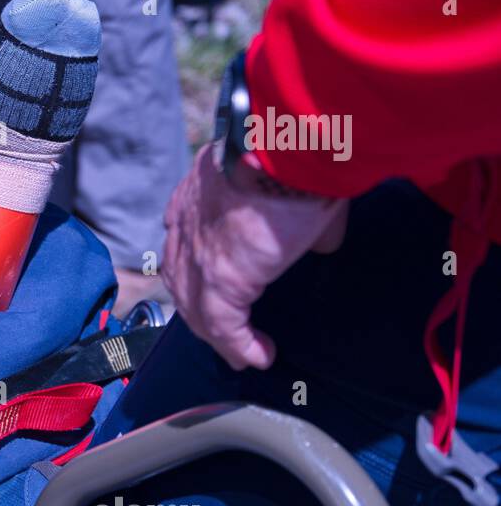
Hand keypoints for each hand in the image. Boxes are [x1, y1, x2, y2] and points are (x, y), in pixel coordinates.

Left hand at [161, 141, 348, 369]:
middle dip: (198, 307)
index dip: (193, 266)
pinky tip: (258, 356)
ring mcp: (197, 257)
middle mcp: (186, 226)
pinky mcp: (220, 282)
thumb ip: (298, 213)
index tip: (204, 283)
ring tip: (240, 353)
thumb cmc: (291, 154)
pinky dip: (239, 346)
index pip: (184, 240)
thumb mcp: (288, 179)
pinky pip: (223, 327)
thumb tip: (323, 241)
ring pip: (196, 308)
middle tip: (219, 330)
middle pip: (181, 279)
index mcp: (196, 195)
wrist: (284, 149)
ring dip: (217, 334)